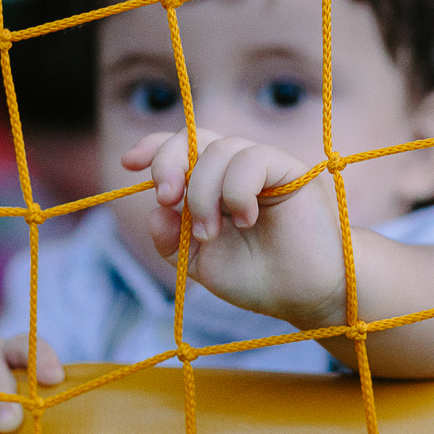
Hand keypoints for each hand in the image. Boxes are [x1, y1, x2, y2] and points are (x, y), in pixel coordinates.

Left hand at [122, 128, 345, 326]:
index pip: (181, 148)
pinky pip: (252, 159)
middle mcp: (235, 168)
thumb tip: (156, 210)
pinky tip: (245, 220)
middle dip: (169, 163)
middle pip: (194, 138)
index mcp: (212, 183)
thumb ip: (172, 239)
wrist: (304, 295)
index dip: (153, 147)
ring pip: (220, 149)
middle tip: (167, 199)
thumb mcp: (200, 263)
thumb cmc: (258, 277)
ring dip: (204, 193)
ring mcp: (262, 166)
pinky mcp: (289, 169)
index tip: (129, 164)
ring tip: (212, 232)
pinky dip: (237, 191)